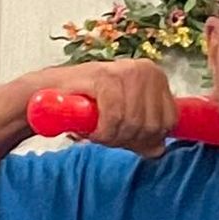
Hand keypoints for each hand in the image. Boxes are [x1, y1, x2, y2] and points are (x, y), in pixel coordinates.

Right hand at [26, 59, 174, 157]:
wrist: (48, 95)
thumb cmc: (88, 106)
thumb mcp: (124, 123)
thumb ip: (145, 137)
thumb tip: (159, 149)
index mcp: (157, 78)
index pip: (170, 122)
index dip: (147, 138)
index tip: (125, 136)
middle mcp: (146, 70)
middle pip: (152, 126)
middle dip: (128, 138)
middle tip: (106, 133)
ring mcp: (127, 71)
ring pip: (135, 123)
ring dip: (112, 136)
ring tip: (97, 129)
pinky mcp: (106, 77)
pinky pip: (114, 118)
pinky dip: (101, 131)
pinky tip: (89, 128)